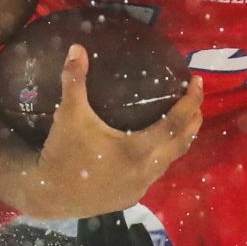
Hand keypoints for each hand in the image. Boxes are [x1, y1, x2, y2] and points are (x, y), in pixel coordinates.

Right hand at [12, 46, 202, 220]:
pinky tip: (154, 147)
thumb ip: (74, 81)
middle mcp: (145, 171)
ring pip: (170, 161)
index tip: (198, 82)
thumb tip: (77, 48)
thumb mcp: (69, 115)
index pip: (175, 123)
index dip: (190, 102)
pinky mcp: (130, 197)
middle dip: (193, 120)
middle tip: (196, 100)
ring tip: (182, 120)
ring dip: (179, 140)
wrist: (48, 195)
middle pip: (182, 143)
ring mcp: (139, 187)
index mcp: (137, 150)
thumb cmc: (62, 153)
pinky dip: (162, 156)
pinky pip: (154, 173)